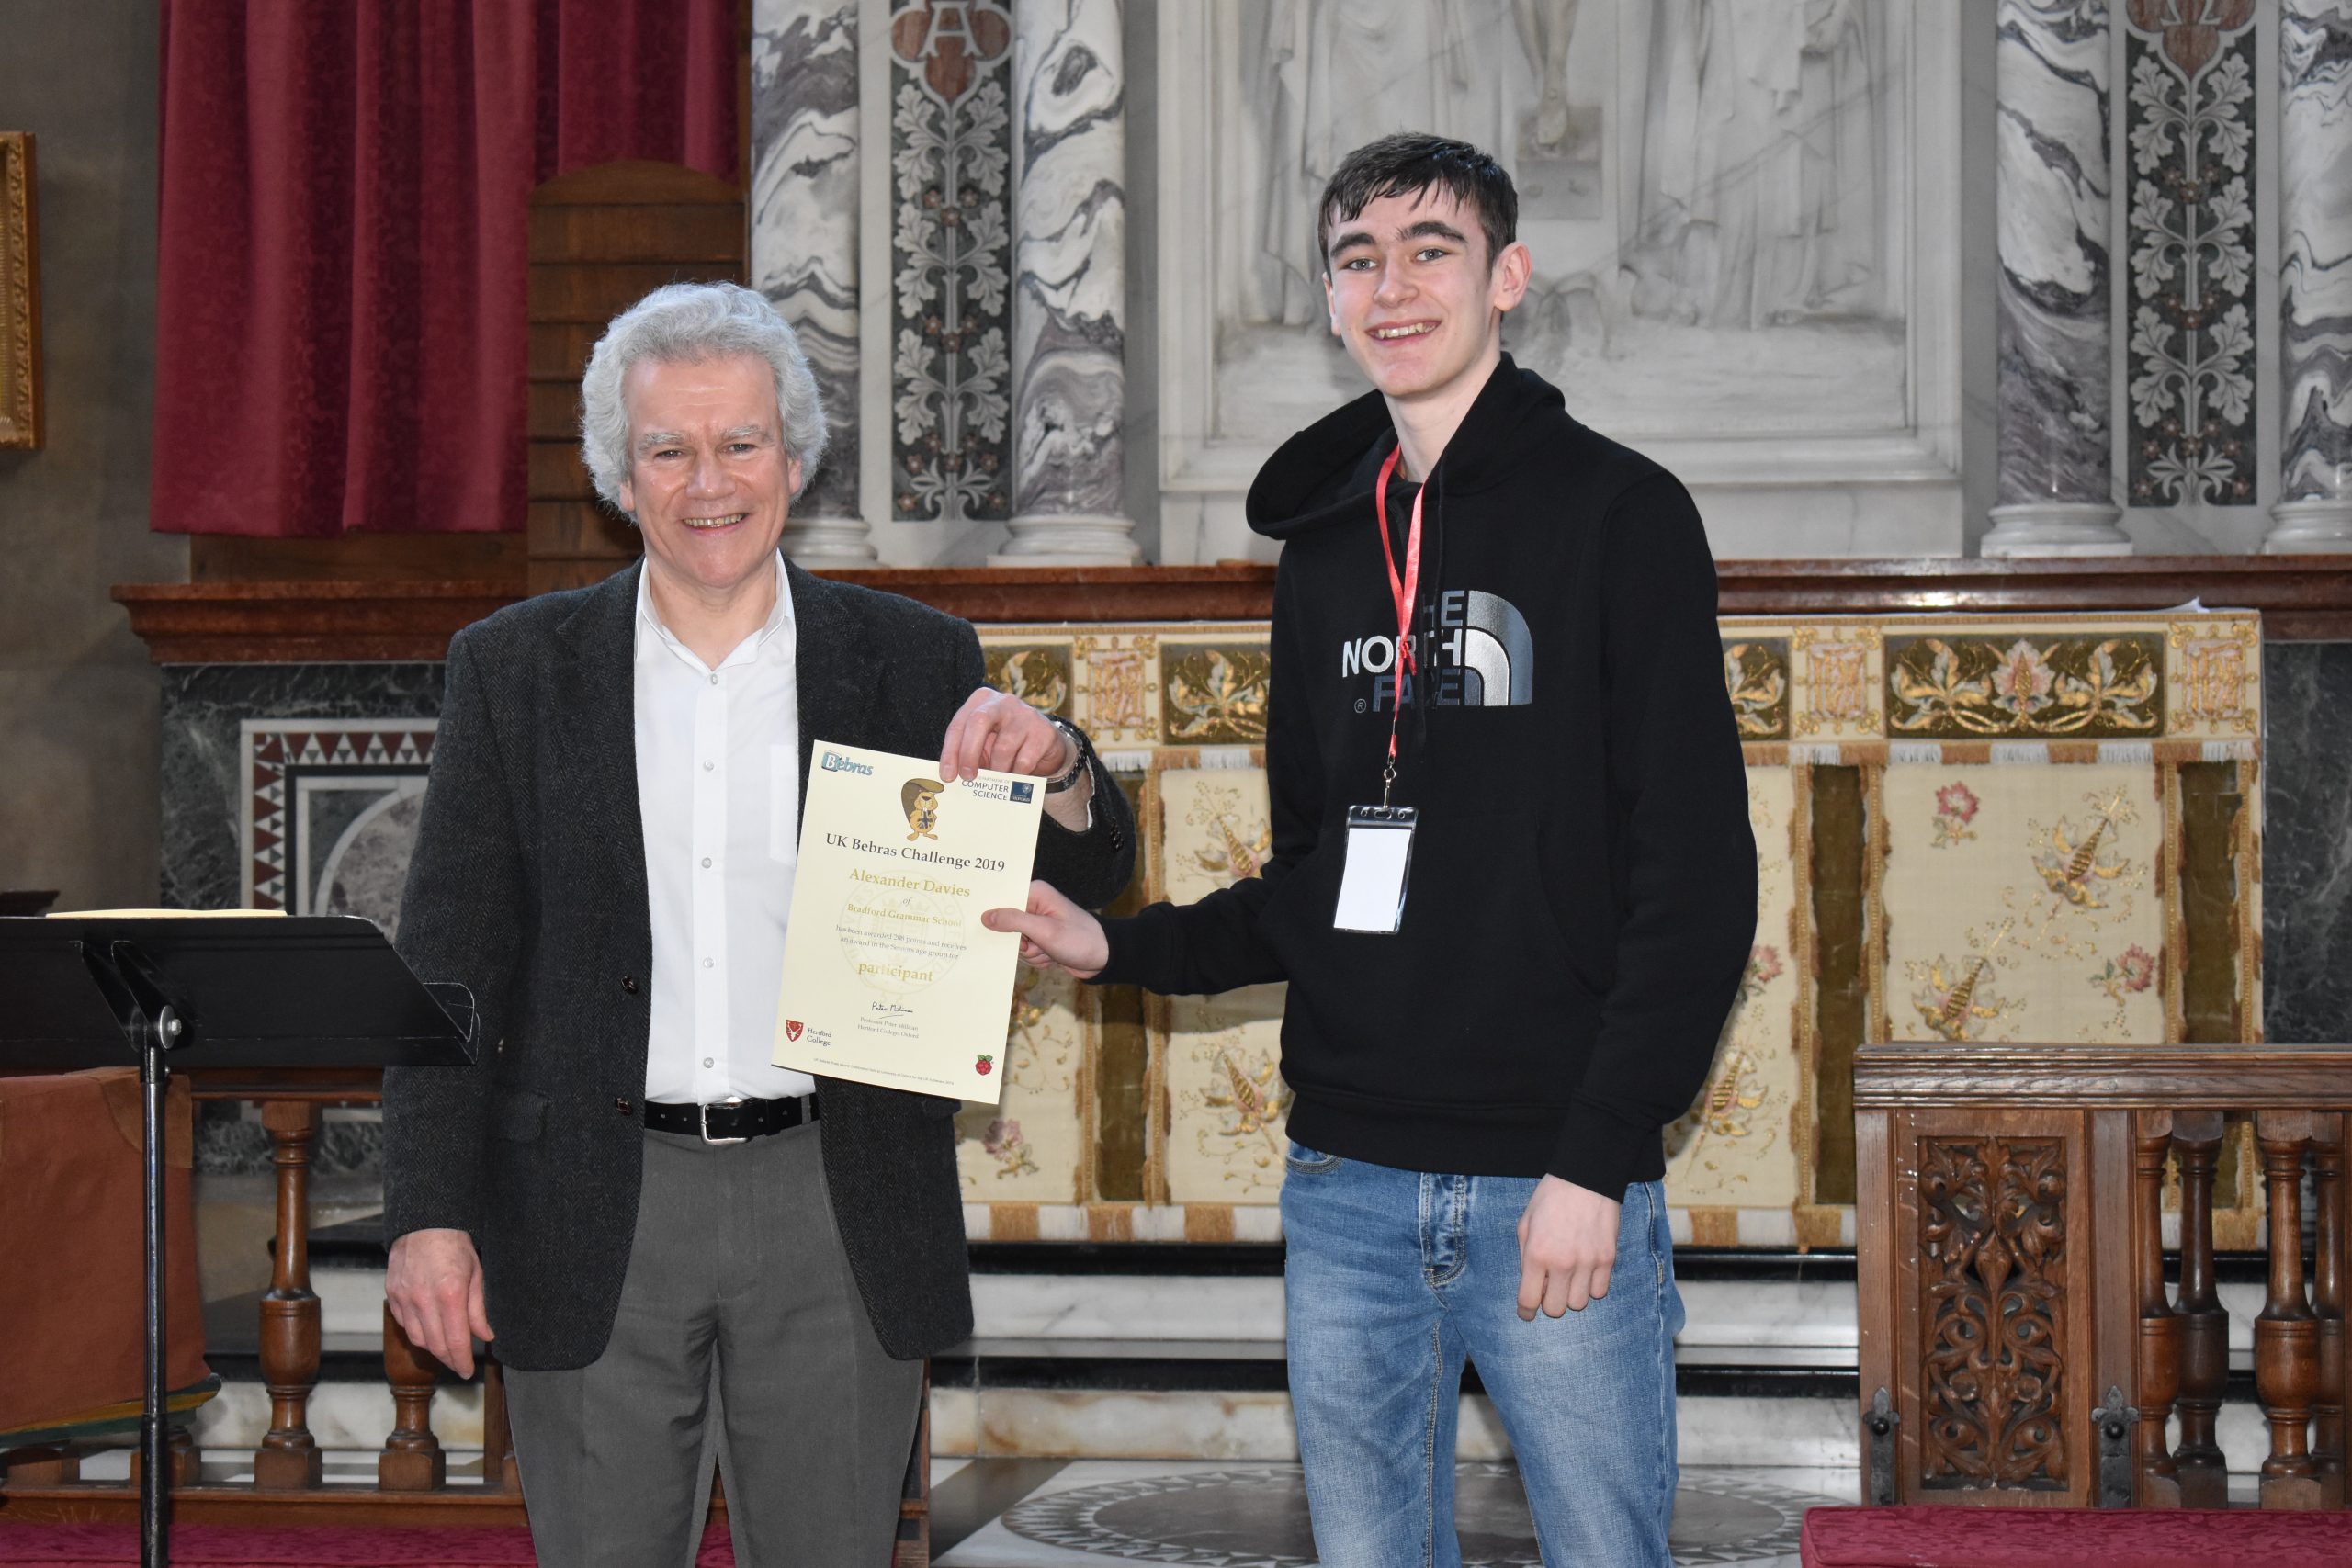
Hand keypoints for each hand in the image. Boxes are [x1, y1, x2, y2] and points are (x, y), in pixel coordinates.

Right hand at [386, 1227, 492, 1376]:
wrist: (425, 1223)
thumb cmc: (455, 1245)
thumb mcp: (476, 1274)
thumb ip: (478, 1309)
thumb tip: (485, 1336)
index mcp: (450, 1294)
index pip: (456, 1341)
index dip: (462, 1361)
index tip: (467, 1371)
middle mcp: (424, 1300)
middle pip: (435, 1345)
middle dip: (449, 1359)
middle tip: (458, 1364)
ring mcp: (404, 1298)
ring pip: (418, 1339)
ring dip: (433, 1348)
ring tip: (446, 1349)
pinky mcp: (392, 1295)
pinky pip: (405, 1324)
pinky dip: (418, 1333)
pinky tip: (429, 1330)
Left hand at [938, 687, 1071, 782]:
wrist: (1045, 745)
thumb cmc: (1006, 743)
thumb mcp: (984, 743)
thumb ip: (968, 753)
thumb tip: (952, 776)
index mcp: (982, 700)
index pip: (959, 724)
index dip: (950, 751)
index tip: (947, 776)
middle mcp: (1003, 702)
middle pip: (978, 722)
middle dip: (968, 754)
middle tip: (967, 777)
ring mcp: (1025, 714)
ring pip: (1003, 747)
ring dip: (997, 770)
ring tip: (997, 779)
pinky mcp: (1043, 732)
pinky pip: (1024, 761)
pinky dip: (1016, 774)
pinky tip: (1015, 776)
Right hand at [981, 879, 1110, 978]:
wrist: (1104, 958)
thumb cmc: (1079, 940)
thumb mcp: (1045, 931)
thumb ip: (1014, 921)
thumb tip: (986, 916)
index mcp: (1035, 893)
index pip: (1002, 898)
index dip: (994, 914)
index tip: (984, 926)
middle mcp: (1034, 905)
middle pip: (1005, 924)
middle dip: (1019, 942)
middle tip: (1033, 944)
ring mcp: (1037, 924)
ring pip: (1014, 943)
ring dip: (1030, 953)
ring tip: (1049, 951)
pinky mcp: (1040, 939)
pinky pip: (1024, 952)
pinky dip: (1037, 958)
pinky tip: (1051, 956)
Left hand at [1515, 1175, 1619, 1318]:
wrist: (1586, 1178)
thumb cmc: (1551, 1199)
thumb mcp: (1525, 1224)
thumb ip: (1525, 1258)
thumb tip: (1532, 1284)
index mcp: (1537, 1254)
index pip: (1529, 1300)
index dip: (1525, 1312)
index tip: (1526, 1313)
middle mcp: (1563, 1263)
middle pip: (1556, 1310)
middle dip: (1549, 1303)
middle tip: (1549, 1289)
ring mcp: (1588, 1263)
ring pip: (1579, 1304)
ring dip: (1570, 1295)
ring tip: (1568, 1277)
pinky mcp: (1608, 1259)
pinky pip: (1600, 1292)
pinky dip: (1591, 1287)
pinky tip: (1585, 1272)